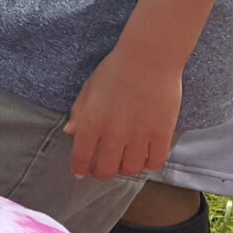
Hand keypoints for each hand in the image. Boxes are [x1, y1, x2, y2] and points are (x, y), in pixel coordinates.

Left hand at [64, 44, 182, 179]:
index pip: (81, 157)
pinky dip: (149, 164)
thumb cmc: (115, 69)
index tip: (80, 172)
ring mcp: (138, 136)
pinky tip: (145, 156)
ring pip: (131, 169)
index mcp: (90, 123)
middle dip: (101, 173)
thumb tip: (70, 132)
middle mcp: (113, 134)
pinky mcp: (161, 134)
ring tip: (124, 161)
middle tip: (102, 171)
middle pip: (106, 169)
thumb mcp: (88, 88)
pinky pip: (155, 162)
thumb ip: (78, 112)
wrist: (148, 59)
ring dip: (125, 169)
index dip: (80, 168)